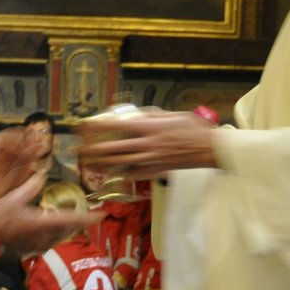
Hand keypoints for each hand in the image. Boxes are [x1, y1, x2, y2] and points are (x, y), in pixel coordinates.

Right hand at [0, 171, 96, 255]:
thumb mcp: (14, 197)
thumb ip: (31, 186)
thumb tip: (43, 172)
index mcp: (43, 223)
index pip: (73, 220)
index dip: (89, 218)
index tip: (103, 215)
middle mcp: (45, 236)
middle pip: (69, 228)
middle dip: (78, 221)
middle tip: (87, 213)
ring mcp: (39, 244)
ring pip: (60, 235)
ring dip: (65, 226)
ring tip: (68, 217)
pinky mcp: (33, 248)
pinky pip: (51, 240)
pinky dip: (54, 232)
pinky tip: (48, 225)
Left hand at [75, 109, 220, 180]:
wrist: (210, 149)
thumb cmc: (195, 129)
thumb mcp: (173, 114)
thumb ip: (154, 115)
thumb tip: (138, 114)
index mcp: (150, 128)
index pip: (117, 127)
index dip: (98, 127)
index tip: (84, 126)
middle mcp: (147, 144)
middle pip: (114, 148)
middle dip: (93, 149)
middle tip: (79, 149)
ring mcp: (151, 159)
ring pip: (121, 163)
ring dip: (102, 164)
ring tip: (88, 164)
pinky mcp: (157, 171)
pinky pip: (135, 174)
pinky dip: (123, 175)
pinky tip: (112, 175)